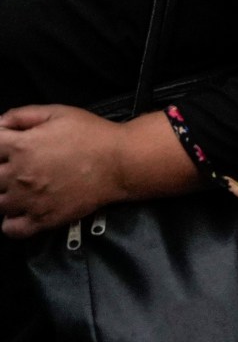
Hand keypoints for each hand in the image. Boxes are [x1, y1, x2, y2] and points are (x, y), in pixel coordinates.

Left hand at [0, 105, 129, 236]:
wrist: (120, 162)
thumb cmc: (91, 134)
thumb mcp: (58, 112)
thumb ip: (22, 115)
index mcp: (21, 147)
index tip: (7, 147)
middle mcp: (19, 176)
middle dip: (1, 170)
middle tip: (18, 167)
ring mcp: (29, 201)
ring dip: (5, 194)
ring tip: (22, 187)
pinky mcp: (42, 220)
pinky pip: (10, 228)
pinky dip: (10, 221)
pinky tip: (22, 209)